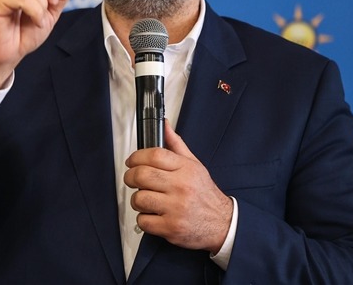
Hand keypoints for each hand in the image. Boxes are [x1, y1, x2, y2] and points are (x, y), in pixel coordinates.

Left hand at [124, 123, 232, 252]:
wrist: (222, 223)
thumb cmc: (204, 194)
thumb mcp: (194, 164)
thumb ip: (176, 144)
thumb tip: (164, 125)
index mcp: (186, 169)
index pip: (154, 155)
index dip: (136, 157)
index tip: (132, 161)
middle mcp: (181, 187)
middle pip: (142, 175)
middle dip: (130, 177)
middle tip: (133, 179)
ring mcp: (176, 208)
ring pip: (139, 199)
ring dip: (137, 199)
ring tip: (146, 199)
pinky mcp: (171, 227)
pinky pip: (143, 221)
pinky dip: (143, 219)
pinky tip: (153, 215)